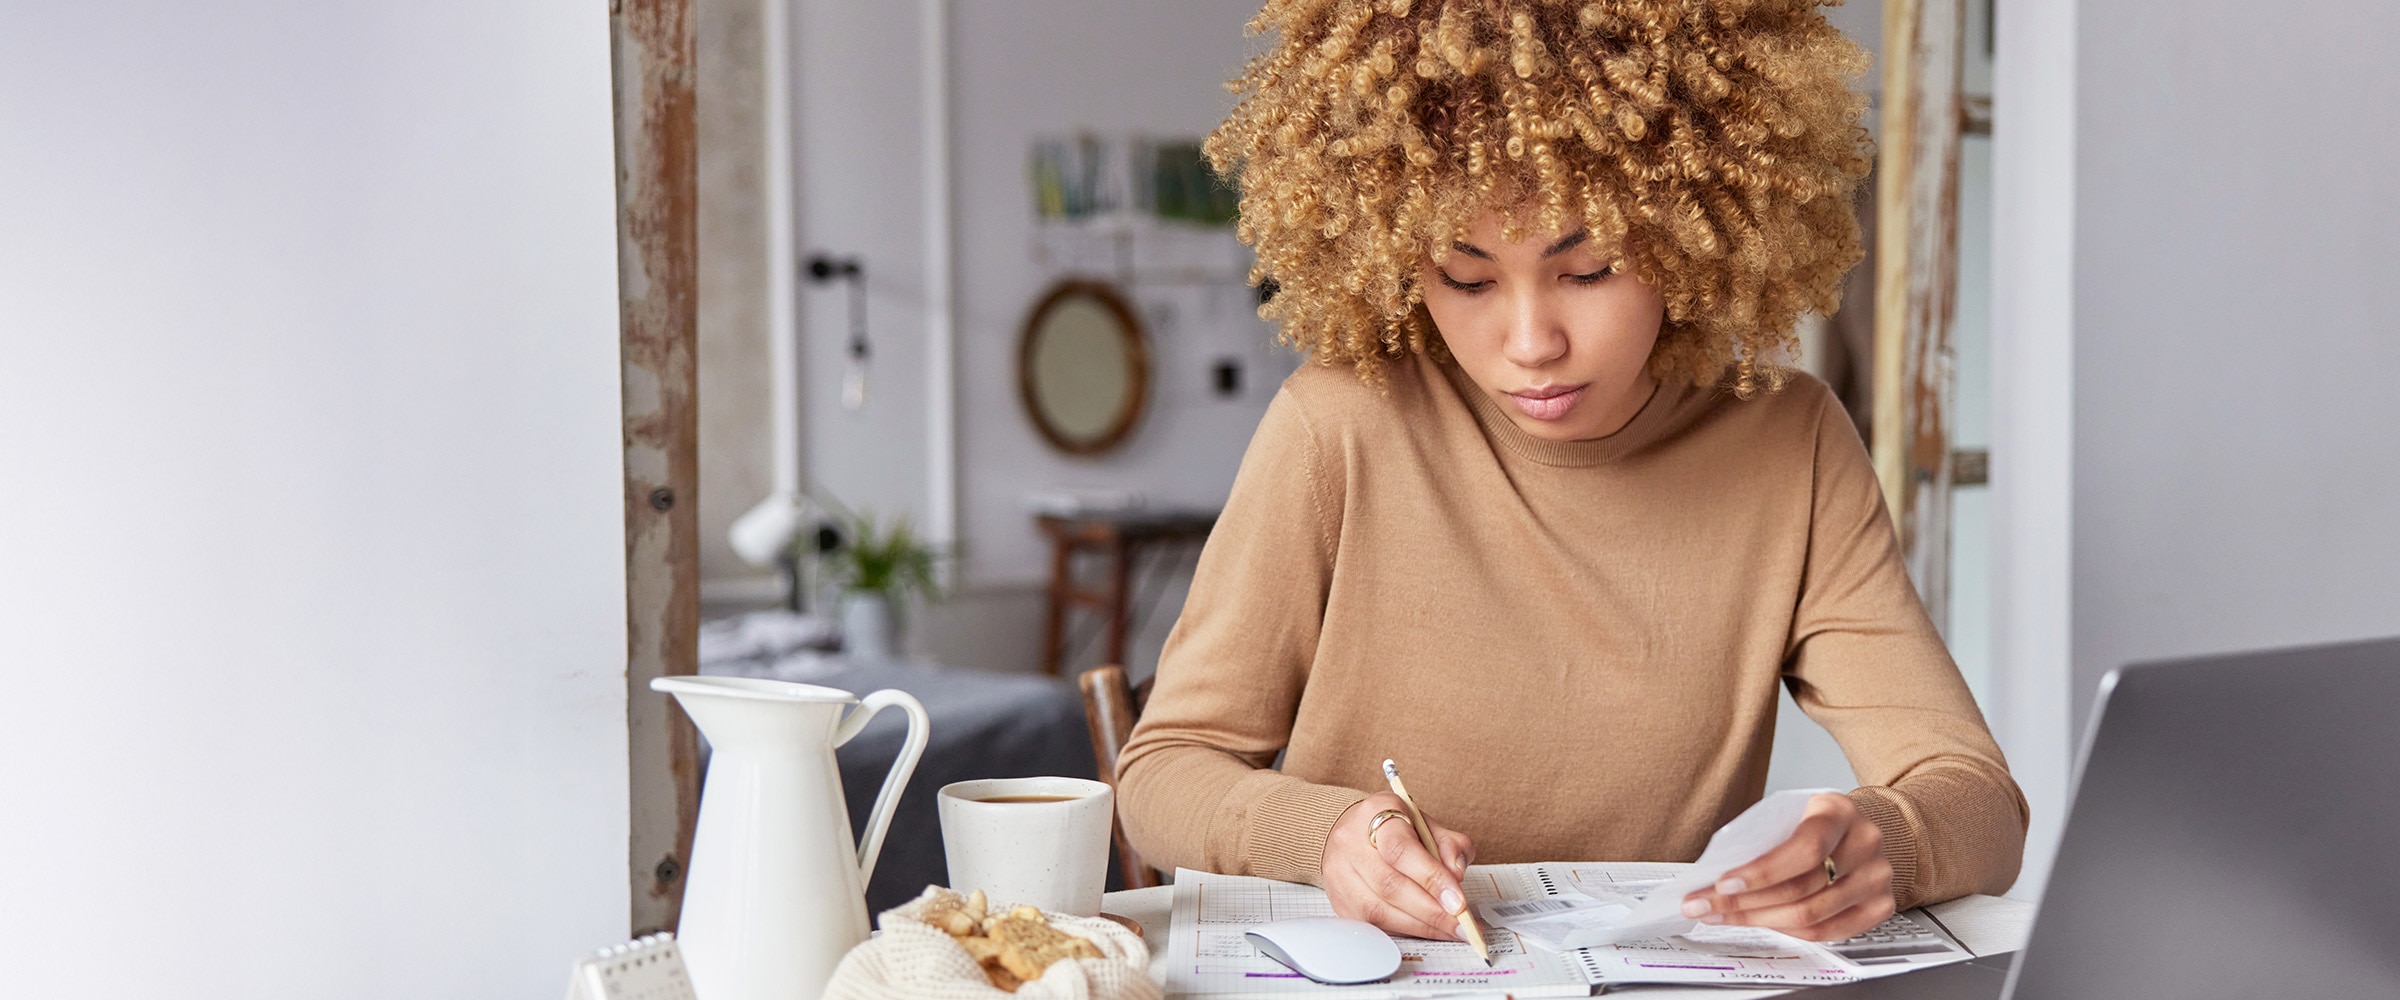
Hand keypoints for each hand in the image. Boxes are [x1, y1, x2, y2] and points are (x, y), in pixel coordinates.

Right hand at [1321, 793, 1477, 940]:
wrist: (1351, 833)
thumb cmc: (1394, 829)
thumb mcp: (1428, 825)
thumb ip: (1450, 845)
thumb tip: (1456, 874)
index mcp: (1376, 813)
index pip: (1401, 849)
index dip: (1431, 878)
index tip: (1458, 901)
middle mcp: (1350, 843)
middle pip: (1390, 885)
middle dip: (1432, 910)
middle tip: (1462, 924)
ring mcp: (1340, 875)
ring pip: (1379, 911)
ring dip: (1421, 926)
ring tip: (1451, 930)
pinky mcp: (1340, 903)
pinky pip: (1373, 926)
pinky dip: (1406, 932)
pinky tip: (1427, 930)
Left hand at [1679, 792, 1894, 941]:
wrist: (1859, 829)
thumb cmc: (1814, 821)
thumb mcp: (1791, 813)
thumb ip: (1764, 839)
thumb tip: (1714, 876)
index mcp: (1839, 811)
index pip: (1804, 849)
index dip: (1760, 872)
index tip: (1721, 884)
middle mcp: (1865, 844)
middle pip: (1802, 889)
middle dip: (1743, 903)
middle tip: (1705, 905)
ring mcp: (1878, 878)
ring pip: (1811, 916)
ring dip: (1758, 920)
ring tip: (1722, 916)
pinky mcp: (1880, 906)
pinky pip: (1827, 932)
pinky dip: (1787, 931)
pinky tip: (1760, 922)